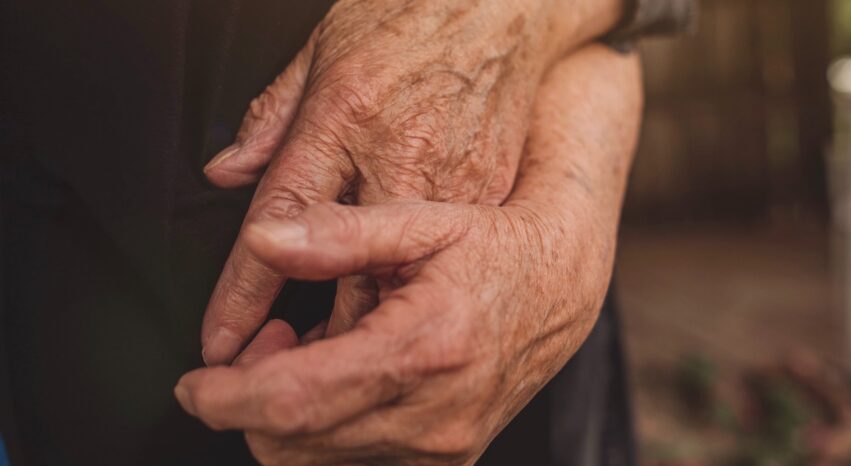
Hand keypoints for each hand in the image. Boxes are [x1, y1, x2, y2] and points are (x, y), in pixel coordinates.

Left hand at [176, 45, 641, 464]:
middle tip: (267, 340)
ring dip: (288, 418)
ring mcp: (442, 448)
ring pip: (317, 463)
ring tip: (306, 350)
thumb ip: (338, 232)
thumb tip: (261, 239)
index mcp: (421, 350)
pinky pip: (354, 465)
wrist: (557, 288)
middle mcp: (433, 416)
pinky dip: (326, 431)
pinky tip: (341, 378)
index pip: (292, 401)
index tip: (192, 383)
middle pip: (292, 445)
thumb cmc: (491, 247)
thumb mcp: (422, 222)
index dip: (224, 397)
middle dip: (250, 404)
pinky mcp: (446, 459)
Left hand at [199, 0, 623, 364]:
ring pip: (399, 295)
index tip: (221, 342)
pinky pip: (443, 273)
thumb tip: (229, 169)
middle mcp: (401, 164)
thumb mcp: (323, 48)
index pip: (280, 227)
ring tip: (319, 358)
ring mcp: (454, 189)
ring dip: (353, 340)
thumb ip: (271, 117)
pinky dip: (408, 310)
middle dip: (301, 346)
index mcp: (345, 120)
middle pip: (344, 284)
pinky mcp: (489, 203)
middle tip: (265, 366)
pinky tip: (387, 321)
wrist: (506, 7)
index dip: (244, 295)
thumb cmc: (412, 19)